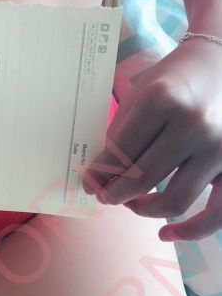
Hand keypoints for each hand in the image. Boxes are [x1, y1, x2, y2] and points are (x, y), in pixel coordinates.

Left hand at [80, 38, 221, 240]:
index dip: (98, 174)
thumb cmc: (174, 77)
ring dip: (144, 210)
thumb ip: (121, 134)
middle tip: (103, 195)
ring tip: (130, 203)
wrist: (220, 61)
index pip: (120, 152)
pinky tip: (166, 234)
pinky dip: (191, 231)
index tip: (88, 183)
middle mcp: (192, 125)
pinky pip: (216, 214)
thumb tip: (99, 176)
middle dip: (115, 193)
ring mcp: (218, 148)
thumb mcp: (141, 94)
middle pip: (142, 179)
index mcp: (162, 101)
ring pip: (174, 201)